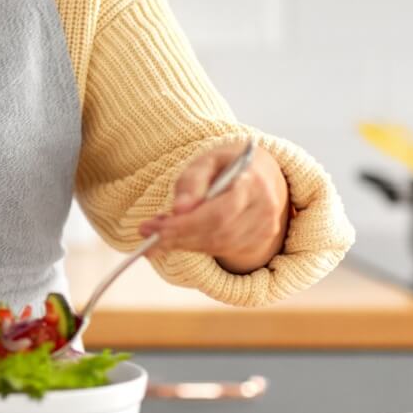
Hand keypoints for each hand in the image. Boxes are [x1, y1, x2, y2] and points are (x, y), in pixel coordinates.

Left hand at [138, 140, 289, 273]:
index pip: (221, 212)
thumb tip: (179, 210)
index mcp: (253, 182)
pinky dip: (195, 246)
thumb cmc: (226, 165)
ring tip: (157, 234)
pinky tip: (178, 237)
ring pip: (218, 245)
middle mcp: (265, 208)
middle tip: (148, 232)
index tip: (157, 227)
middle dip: (179, 236)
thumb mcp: (206, 161)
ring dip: (183, 243)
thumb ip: (192, 182)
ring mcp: (265, 228)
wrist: (256, 173)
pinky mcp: (258, 242)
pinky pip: (221, 250)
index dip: (188, 224)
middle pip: (219, 232)